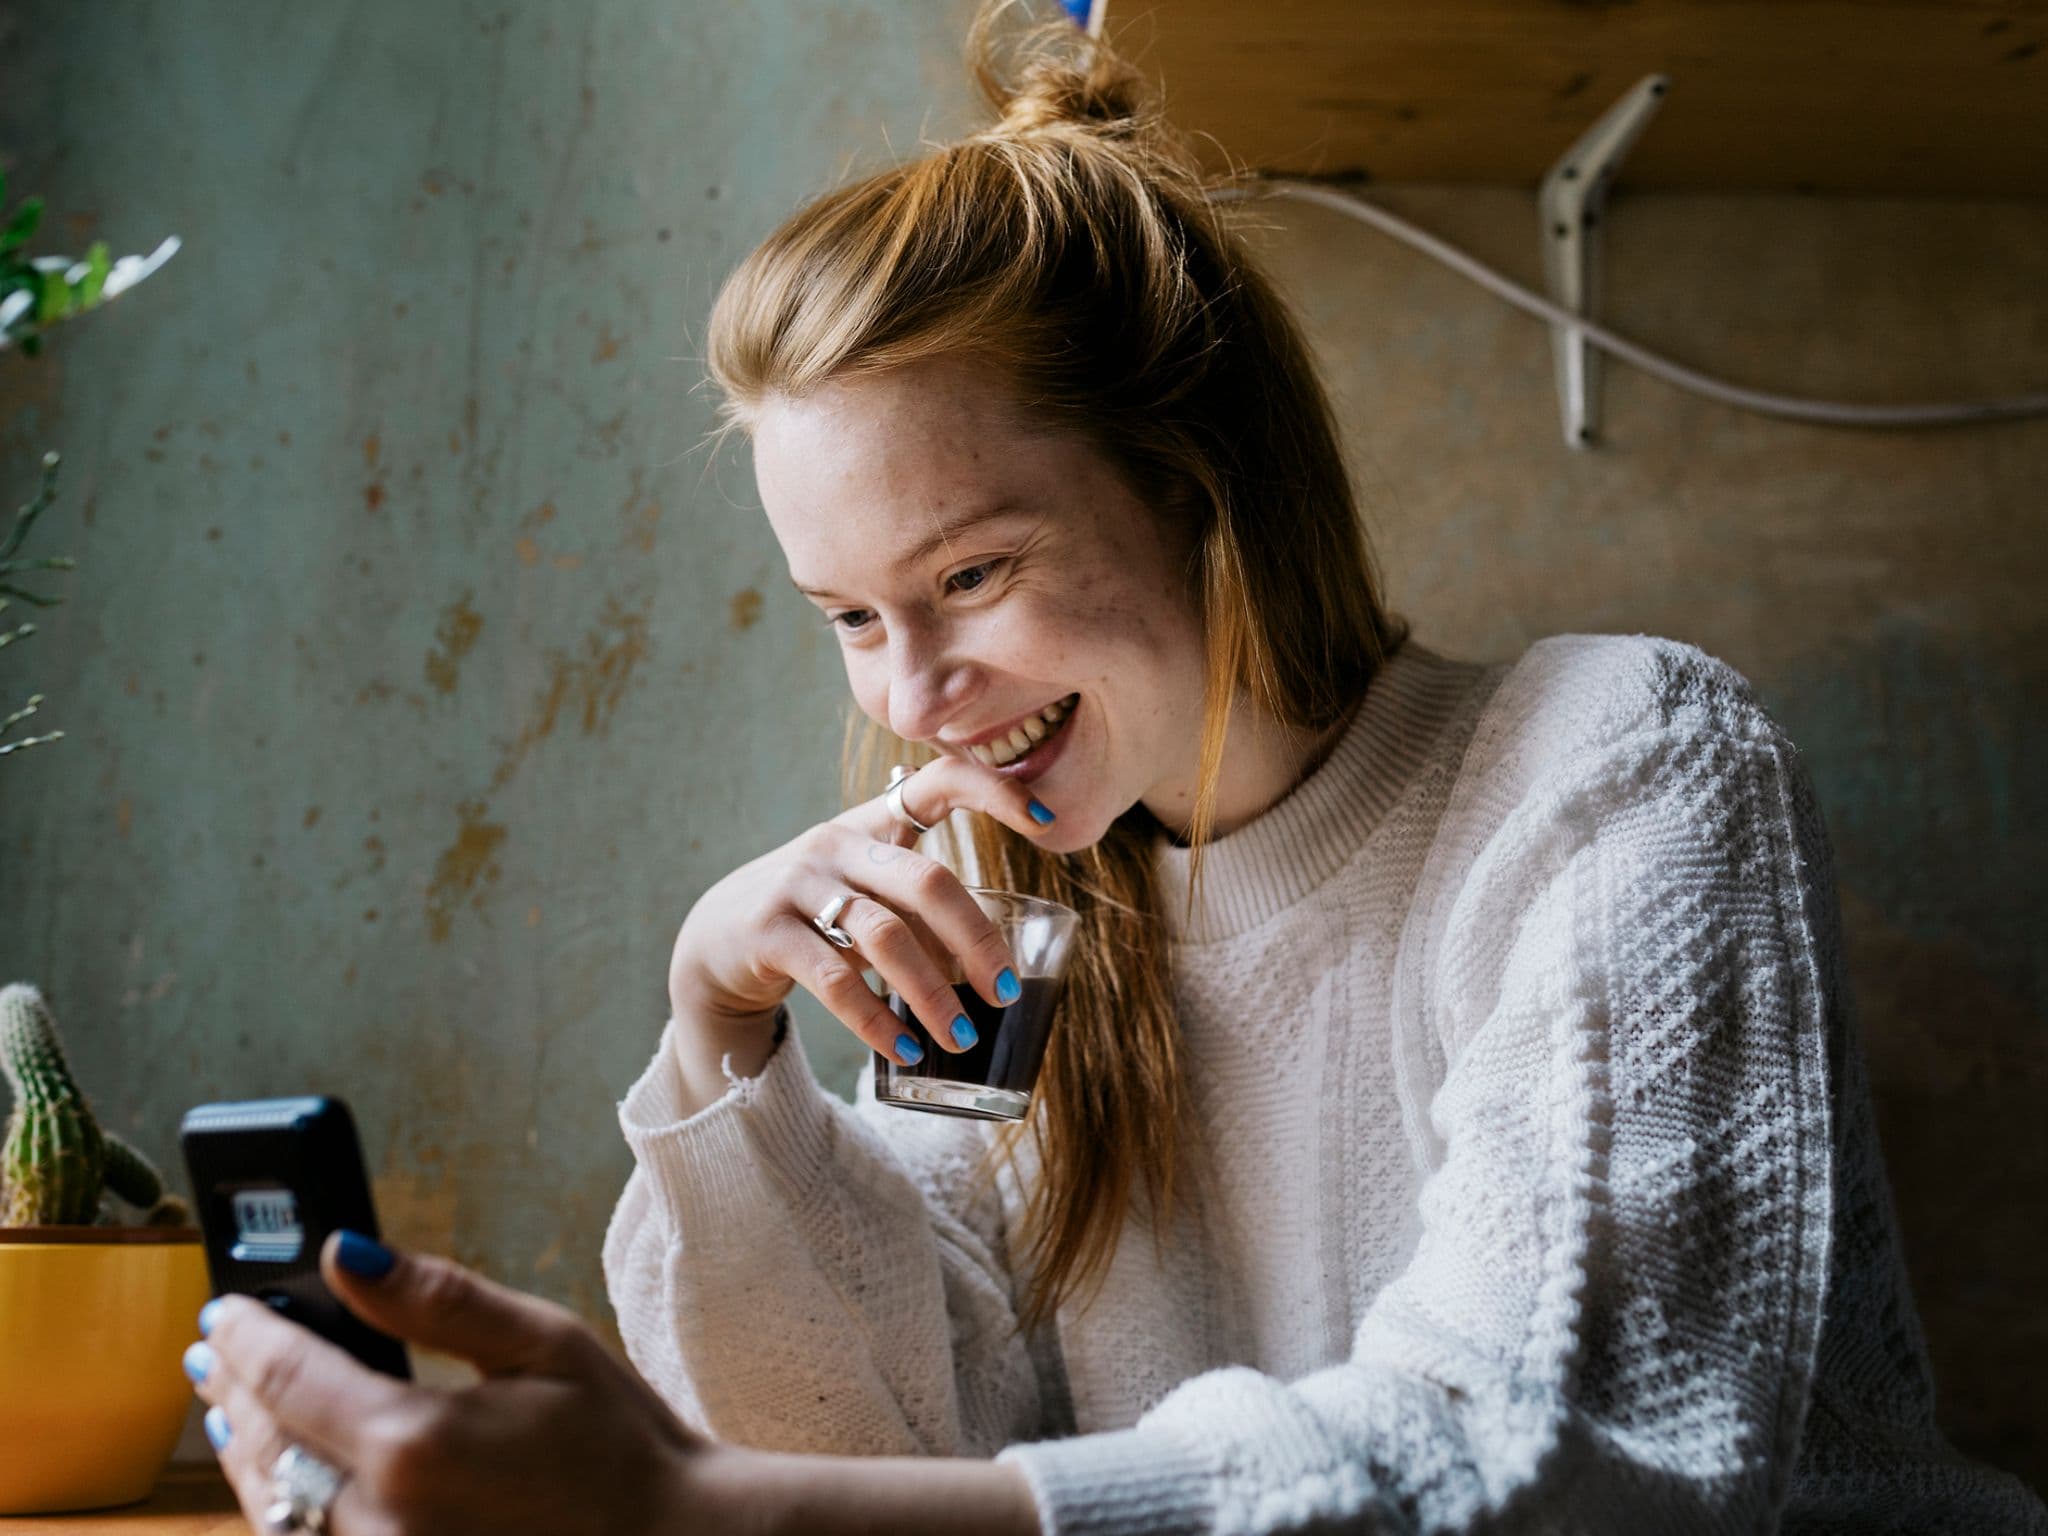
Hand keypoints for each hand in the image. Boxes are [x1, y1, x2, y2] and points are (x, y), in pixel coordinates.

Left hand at [185, 1231, 729, 1535]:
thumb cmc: (617, 1441)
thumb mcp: (543, 1343)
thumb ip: (437, 1299)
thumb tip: (348, 1252)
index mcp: (414, 1443)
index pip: (288, 1378)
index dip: (248, 1336)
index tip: (227, 1307)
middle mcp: (380, 1518)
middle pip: (265, 1447)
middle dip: (234, 1392)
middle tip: (216, 1349)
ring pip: (275, 1507)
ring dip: (247, 1452)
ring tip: (230, 1408)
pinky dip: (284, 1503)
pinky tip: (286, 1474)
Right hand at [669, 756, 1056, 1065]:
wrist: (715, 940)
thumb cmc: (816, 916)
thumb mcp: (867, 895)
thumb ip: (922, 912)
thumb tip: (991, 965)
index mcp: (874, 823)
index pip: (939, 783)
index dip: (995, 792)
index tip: (1048, 821)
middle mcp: (838, 843)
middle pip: (926, 882)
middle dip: (977, 940)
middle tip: (1008, 990)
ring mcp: (798, 883)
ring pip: (885, 936)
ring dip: (933, 994)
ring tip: (964, 1037)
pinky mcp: (767, 932)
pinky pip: (835, 979)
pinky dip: (875, 1020)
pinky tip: (903, 1050)